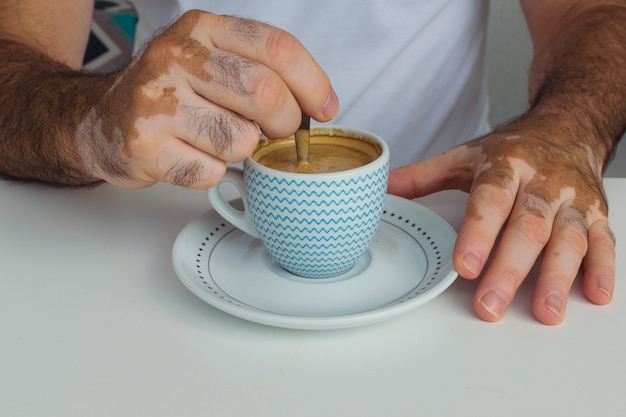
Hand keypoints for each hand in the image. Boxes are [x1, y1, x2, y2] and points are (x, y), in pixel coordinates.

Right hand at [79, 10, 337, 188]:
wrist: (102, 120)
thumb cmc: (170, 93)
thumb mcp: (210, 60)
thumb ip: (259, 70)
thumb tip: (317, 105)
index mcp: (202, 29)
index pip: (278, 49)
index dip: (313, 84)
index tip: (325, 109)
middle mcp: (177, 57)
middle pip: (265, 95)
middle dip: (284, 124)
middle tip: (274, 132)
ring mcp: (158, 101)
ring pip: (240, 140)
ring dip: (241, 151)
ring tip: (217, 141)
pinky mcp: (145, 145)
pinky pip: (209, 172)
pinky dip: (210, 172)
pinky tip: (191, 156)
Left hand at [388, 114, 614, 324]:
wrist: (567, 127)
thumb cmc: (512, 148)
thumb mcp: (465, 155)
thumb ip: (423, 176)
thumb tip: (379, 189)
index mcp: (505, 166)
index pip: (490, 200)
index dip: (478, 233)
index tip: (464, 265)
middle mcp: (542, 183)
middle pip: (527, 227)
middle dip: (509, 269)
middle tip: (490, 303)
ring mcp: (572, 200)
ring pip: (567, 239)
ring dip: (557, 277)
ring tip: (545, 311)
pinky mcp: (597, 214)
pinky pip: (603, 241)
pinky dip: (602, 268)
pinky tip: (595, 294)